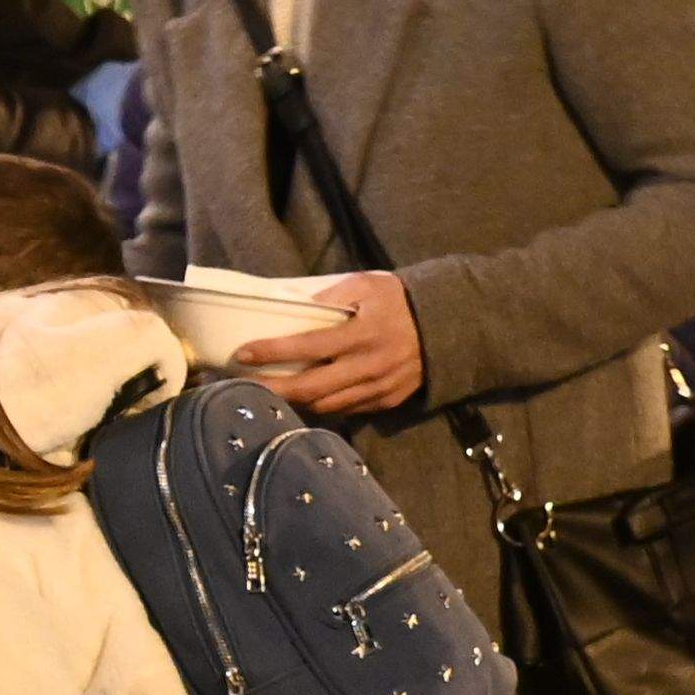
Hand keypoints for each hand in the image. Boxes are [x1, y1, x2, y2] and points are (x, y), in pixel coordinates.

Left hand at [236, 272, 426, 418]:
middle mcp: (370, 366)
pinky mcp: (387, 401)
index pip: (309, 346)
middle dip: (274, 389)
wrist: (452, 326)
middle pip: (312, 388)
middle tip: (242, 385)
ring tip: (266, 393)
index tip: (242, 354)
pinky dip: (322, 405)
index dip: (273, 352)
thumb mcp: (368, 284)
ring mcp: (380, 388)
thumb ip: (330, 294)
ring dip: (294, 401)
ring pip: (327, 405)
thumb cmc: (401, 300)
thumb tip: (293, 306)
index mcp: (364, 334)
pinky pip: (347, 409)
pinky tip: (303, 397)